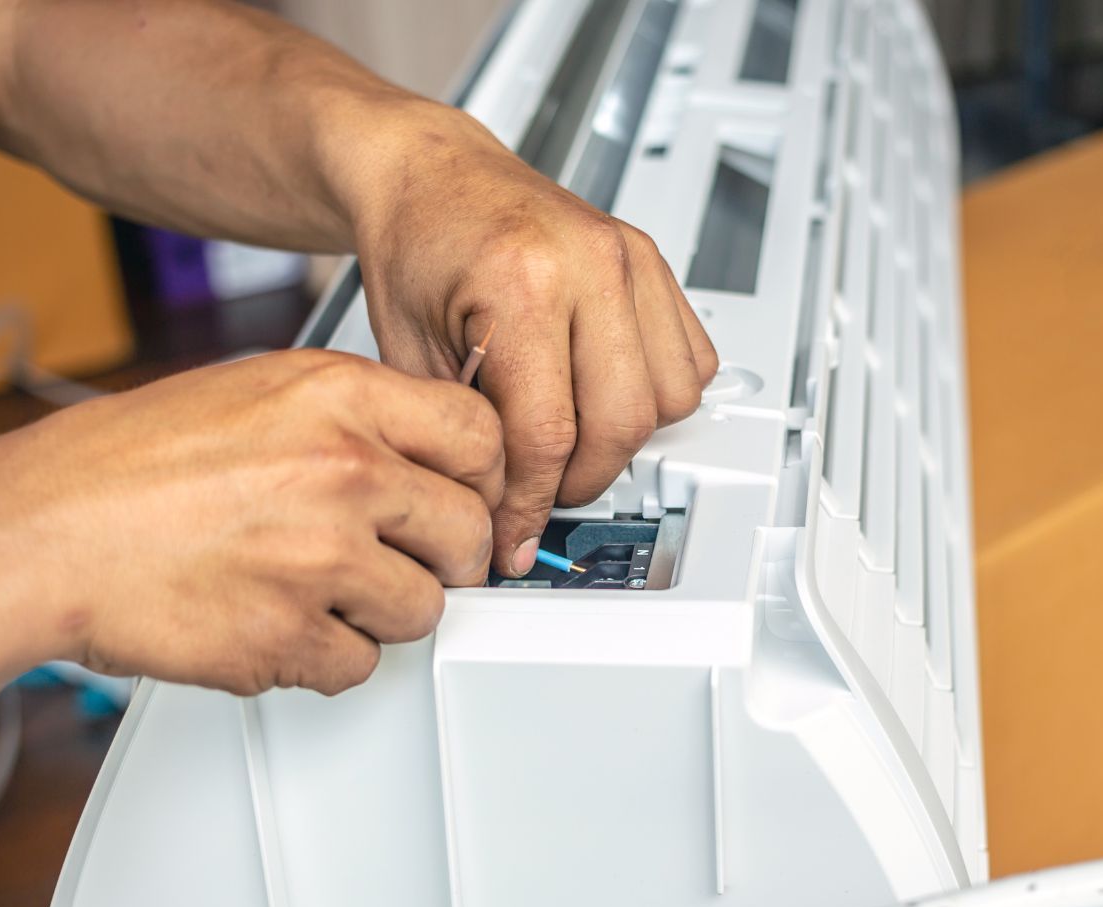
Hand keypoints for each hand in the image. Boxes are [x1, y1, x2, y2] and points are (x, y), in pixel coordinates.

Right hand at [0, 350, 502, 694]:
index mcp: (337, 396)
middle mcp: (342, 472)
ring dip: (381, 612)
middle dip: (443, 557)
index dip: (480, 477)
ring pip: (423, 610)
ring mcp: (319, 560)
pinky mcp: (287, 638)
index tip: (466, 497)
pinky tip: (275, 622)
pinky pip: (359, 666)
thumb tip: (423, 447)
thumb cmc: (125, 464)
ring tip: (315, 589)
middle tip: (406, 561)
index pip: (481, 435)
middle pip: (468, 533)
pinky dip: (324, 657)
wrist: (38, 533)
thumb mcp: (252, 391)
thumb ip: (349, 414)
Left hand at [346, 107, 719, 575]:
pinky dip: (657, 397)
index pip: (548, 434)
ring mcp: (631, 258)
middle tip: (539, 496)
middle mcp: (590, 263)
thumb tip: (501, 515)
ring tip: (568, 443)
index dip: (530, 504)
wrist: (429, 174)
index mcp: (521, 282)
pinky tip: (602, 397)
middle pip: (621, 424)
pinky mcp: (653, 260)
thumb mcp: (410, 352)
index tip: (513, 536)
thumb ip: (463, 435)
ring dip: (623, 441)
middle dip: (578, 483)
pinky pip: (693, 360)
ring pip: (670, 399)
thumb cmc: (414, 244)